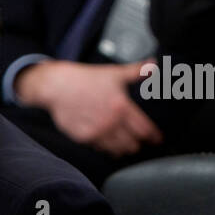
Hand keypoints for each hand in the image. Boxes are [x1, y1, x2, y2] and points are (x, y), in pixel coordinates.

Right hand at [16, 59, 162, 155]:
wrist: (58, 86)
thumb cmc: (86, 79)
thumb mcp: (114, 73)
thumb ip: (136, 71)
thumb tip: (154, 64)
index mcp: (122, 107)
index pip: (145, 129)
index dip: (154, 137)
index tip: (157, 140)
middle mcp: (112, 123)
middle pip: (133, 144)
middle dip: (138, 143)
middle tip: (138, 141)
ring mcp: (97, 132)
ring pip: (118, 150)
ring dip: (123, 148)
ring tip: (124, 144)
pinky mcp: (84, 138)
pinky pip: (101, 149)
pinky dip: (106, 147)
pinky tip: (106, 141)